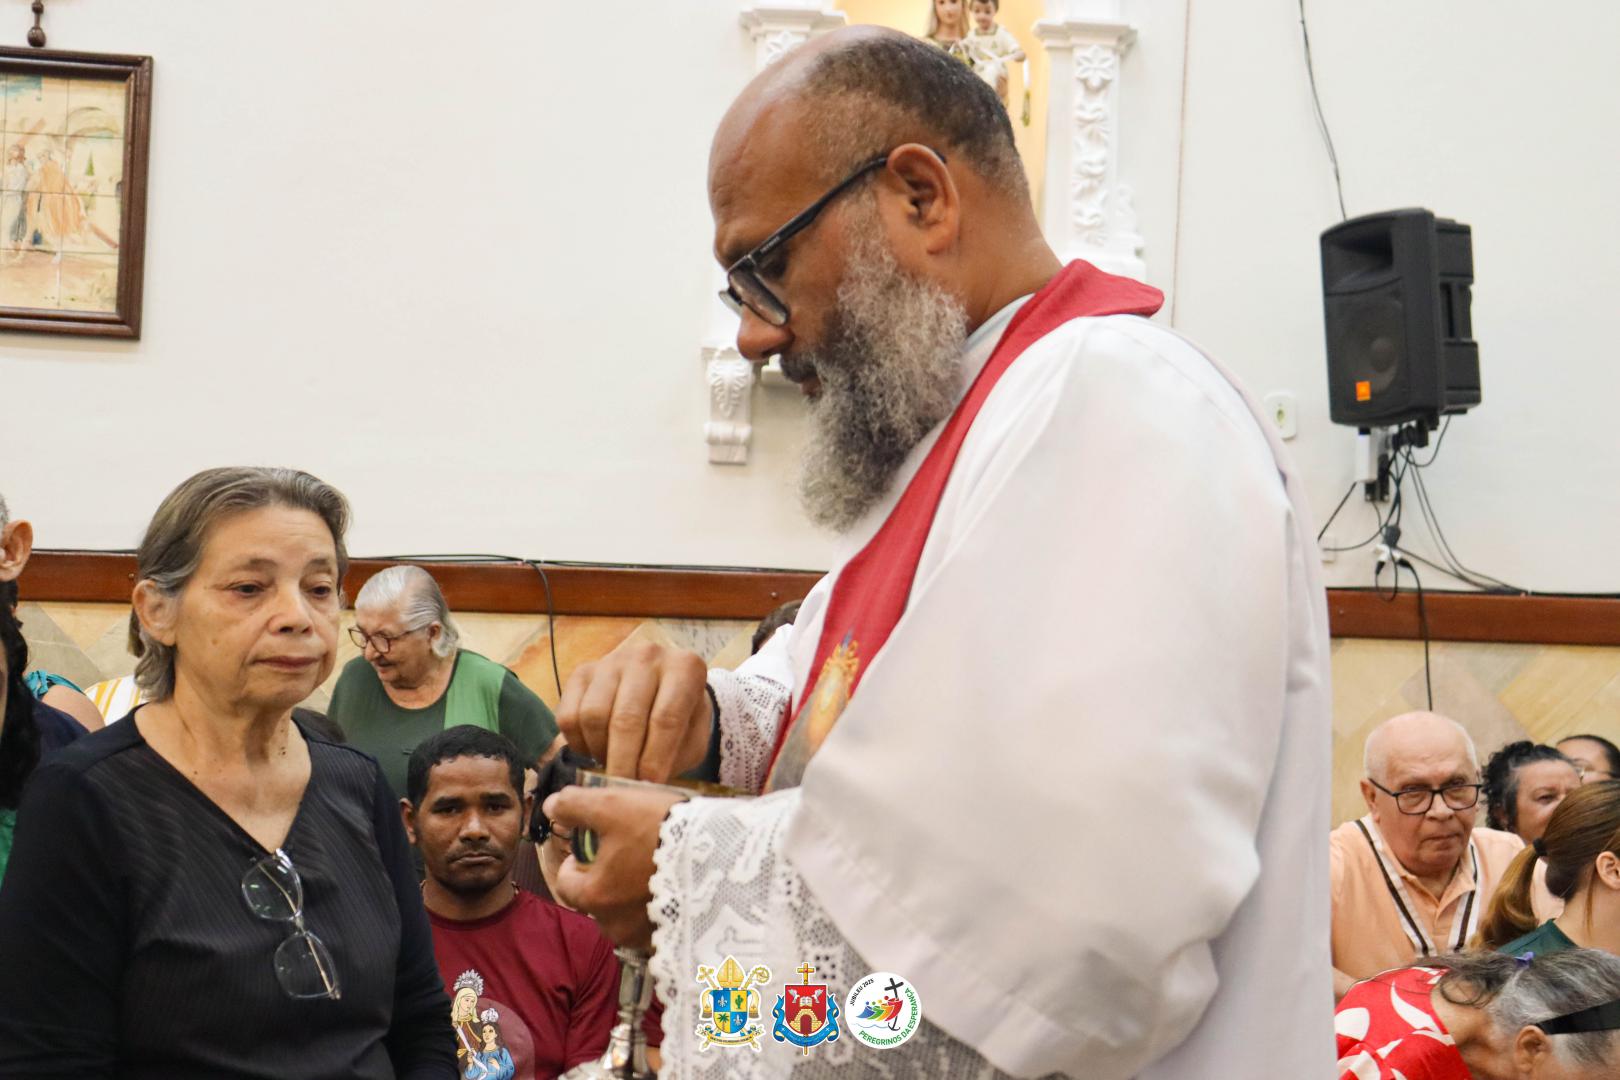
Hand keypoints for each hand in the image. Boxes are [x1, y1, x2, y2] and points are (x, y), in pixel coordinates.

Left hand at [544, 785, 684, 948]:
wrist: (722, 854)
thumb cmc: (661, 830)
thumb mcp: (612, 805)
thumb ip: (574, 806)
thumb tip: (550, 806)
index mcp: (593, 897)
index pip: (566, 882)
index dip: (575, 860)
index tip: (594, 845)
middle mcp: (614, 926)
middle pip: (596, 901)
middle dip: (605, 880)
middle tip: (630, 853)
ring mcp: (645, 938)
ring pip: (624, 916)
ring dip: (631, 897)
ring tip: (654, 870)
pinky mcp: (674, 940)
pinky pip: (654, 926)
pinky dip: (657, 909)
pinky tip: (674, 887)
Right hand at [557, 640, 710, 781]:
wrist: (663, 690)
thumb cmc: (683, 720)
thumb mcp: (693, 738)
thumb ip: (675, 757)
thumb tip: (644, 784)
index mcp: (685, 668)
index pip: (666, 718)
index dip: (655, 758)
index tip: (649, 785)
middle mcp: (647, 656)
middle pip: (626, 718)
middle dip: (623, 762)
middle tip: (622, 790)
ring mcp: (611, 661)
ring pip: (592, 716)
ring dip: (600, 752)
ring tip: (613, 767)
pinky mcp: (581, 672)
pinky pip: (569, 716)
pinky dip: (578, 744)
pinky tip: (595, 751)